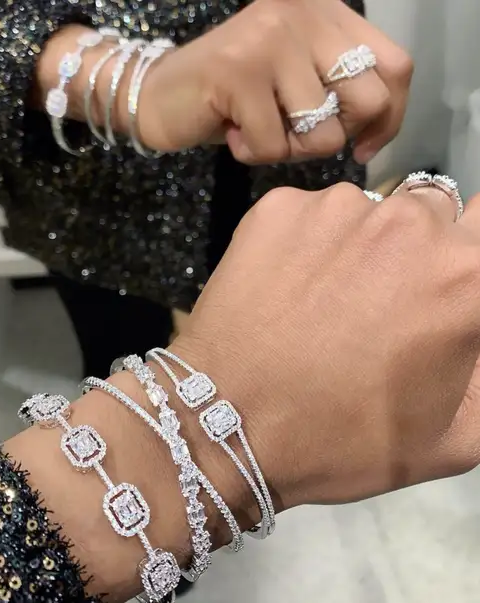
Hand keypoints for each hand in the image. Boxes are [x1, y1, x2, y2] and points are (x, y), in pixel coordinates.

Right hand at [138, 0, 412, 163]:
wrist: (159, 96)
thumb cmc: (231, 100)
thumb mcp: (296, 88)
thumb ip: (338, 93)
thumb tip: (375, 132)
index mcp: (327, 12)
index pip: (395, 67)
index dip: (389, 118)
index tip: (364, 147)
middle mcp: (305, 13)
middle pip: (367, 100)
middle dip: (332, 138)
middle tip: (292, 135)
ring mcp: (271, 39)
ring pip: (321, 131)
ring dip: (287, 149)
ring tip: (255, 130)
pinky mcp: (239, 72)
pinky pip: (273, 145)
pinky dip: (253, 154)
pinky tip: (232, 133)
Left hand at [171, 183, 479, 516]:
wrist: (226, 422)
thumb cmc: (340, 440)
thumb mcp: (451, 438)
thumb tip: (471, 318)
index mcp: (465, 273)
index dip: (462, 255)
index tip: (435, 284)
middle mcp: (409, 220)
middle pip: (427, 213)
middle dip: (412, 248)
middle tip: (372, 300)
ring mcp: (336, 206)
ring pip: (363, 211)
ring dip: (353, 243)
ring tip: (316, 298)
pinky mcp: (276, 207)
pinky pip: (305, 215)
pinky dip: (300, 241)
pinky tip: (279, 287)